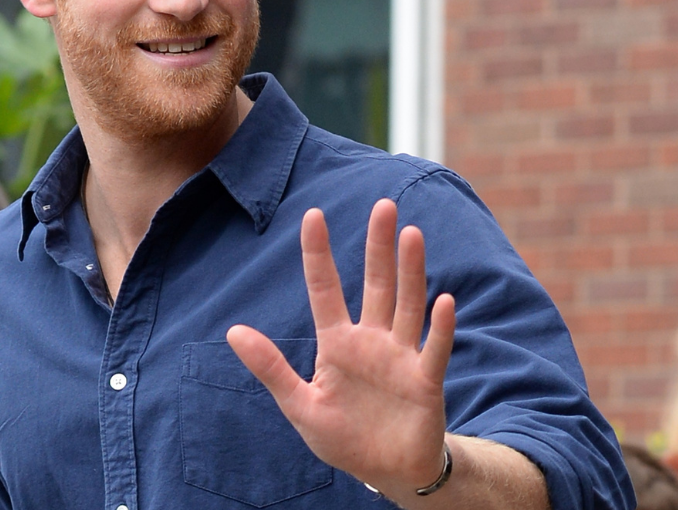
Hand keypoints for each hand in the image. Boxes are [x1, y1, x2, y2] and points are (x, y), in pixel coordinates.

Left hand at [227, 199, 455, 496]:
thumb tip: (233, 331)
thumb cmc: (342, 437)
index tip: (313, 214)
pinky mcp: (426, 381)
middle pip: (377, 284)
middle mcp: (372, 340)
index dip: (318, 253)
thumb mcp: (299, 405)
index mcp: (337, 343)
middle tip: (383, 205)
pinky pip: (434, 349)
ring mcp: (401, 357)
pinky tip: (444, 301)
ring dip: (411, 271)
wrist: (385, 472)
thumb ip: (270, 368)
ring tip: (412, 234)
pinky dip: (441, 327)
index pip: (325, 289)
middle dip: (379, 246)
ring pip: (407, 304)